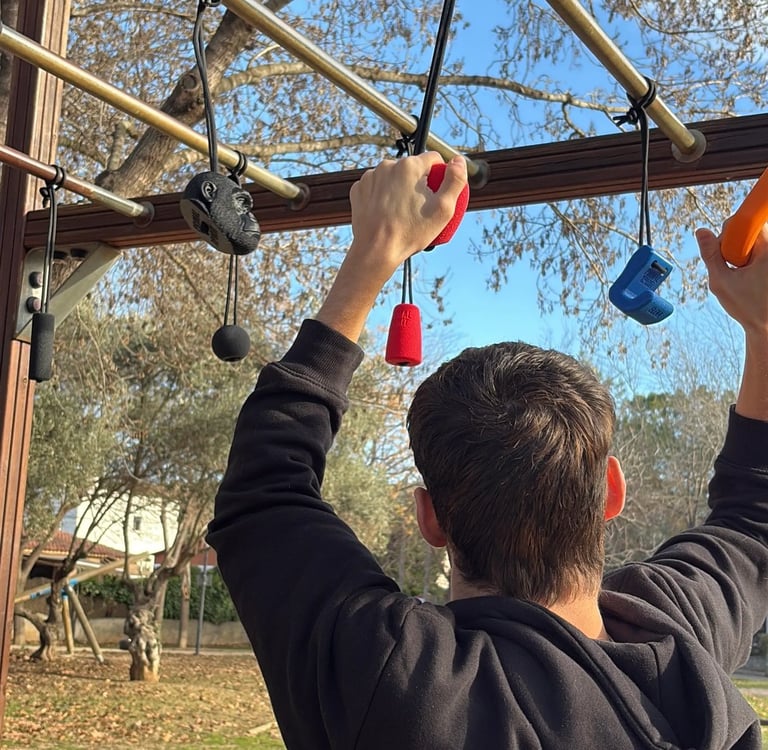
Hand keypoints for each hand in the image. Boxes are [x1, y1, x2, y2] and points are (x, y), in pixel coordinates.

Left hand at [347, 152, 467, 282]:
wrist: (376, 250)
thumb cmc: (410, 232)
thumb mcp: (443, 209)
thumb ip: (455, 181)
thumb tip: (459, 160)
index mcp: (410, 166)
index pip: (434, 159)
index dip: (439, 176)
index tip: (436, 195)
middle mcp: (388, 165)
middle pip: (413, 168)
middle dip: (418, 184)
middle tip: (419, 209)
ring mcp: (370, 177)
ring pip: (394, 177)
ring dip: (400, 188)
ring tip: (402, 212)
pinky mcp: (359, 189)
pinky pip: (377, 187)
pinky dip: (383, 196)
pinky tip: (387, 212)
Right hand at [696, 221, 767, 335]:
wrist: (767, 325)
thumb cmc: (748, 306)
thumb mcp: (721, 281)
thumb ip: (710, 255)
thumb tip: (701, 231)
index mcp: (767, 250)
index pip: (745, 224)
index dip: (729, 235)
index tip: (726, 255)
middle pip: (747, 231)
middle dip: (733, 246)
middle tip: (732, 268)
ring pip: (750, 242)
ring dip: (740, 254)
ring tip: (740, 275)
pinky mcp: (767, 262)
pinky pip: (755, 251)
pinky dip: (746, 260)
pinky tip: (746, 276)